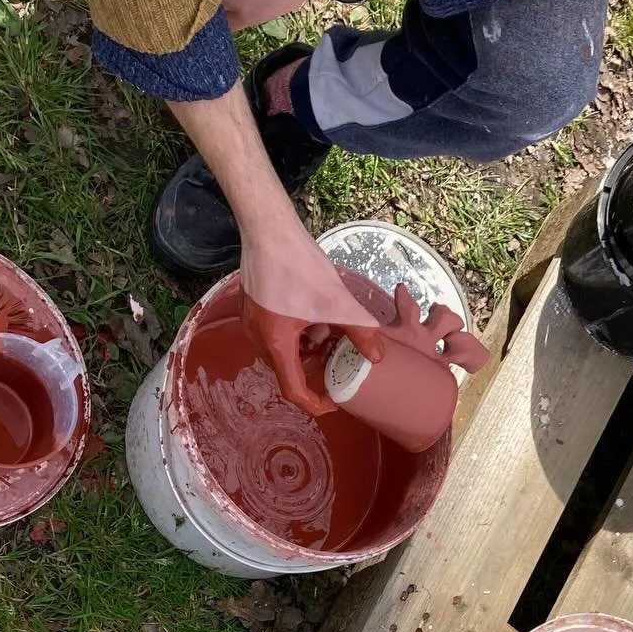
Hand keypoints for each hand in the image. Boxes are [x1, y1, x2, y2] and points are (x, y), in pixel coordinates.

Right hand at [239, 224, 386, 414]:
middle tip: (339, 360)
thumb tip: (378, 356)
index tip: (333, 402)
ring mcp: (254, 322)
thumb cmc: (297, 264)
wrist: (269, 227)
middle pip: (290, 371)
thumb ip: (360, 331)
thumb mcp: (336, 302)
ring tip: (331, 333)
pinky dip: (300, 334)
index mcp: (276, 344)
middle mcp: (259, 338)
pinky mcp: (256, 308)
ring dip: (310, 350)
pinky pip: (279, 334)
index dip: (316, 403)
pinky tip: (316, 316)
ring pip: (286, 352)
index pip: (294, 391)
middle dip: (316, 370)